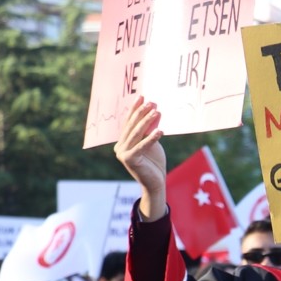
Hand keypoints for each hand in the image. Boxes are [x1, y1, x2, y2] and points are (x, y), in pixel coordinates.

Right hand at [113, 96, 166, 220]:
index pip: (129, 122)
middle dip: (141, 113)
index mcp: (122, 142)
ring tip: (156, 112)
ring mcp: (122, 153)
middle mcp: (119, 146)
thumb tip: (154, 112)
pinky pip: (142, 145)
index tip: (142, 97)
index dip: (135, 110)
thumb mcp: (152, 143)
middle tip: (150, 102)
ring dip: (146, 121)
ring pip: (136, 133)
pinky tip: (160, 131)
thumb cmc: (154, 163)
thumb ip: (150, 130)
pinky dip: (151, 138)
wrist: (156, 183)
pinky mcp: (129, 159)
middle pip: (131, 126)